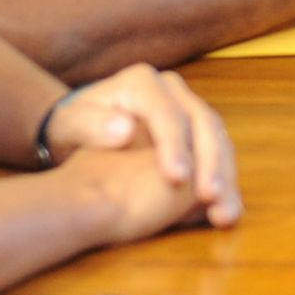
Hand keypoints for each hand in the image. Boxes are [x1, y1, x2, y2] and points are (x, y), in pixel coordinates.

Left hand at [45, 66, 239, 226]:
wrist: (82, 129)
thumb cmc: (73, 128)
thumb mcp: (69, 126)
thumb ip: (89, 125)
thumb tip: (124, 129)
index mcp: (141, 83)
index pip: (167, 113)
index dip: (175, 145)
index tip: (176, 179)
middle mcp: (171, 90)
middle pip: (203, 122)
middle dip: (211, 161)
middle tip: (211, 197)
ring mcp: (188, 108)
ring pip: (218, 138)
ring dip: (225, 176)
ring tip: (224, 211)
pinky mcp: (197, 130)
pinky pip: (218, 153)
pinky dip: (224, 182)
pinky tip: (224, 210)